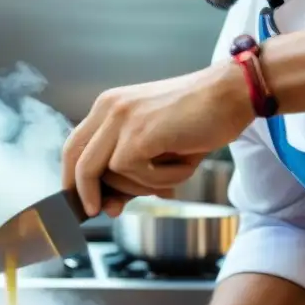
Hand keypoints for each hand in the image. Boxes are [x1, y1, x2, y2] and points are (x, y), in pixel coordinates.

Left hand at [63, 61, 252, 216]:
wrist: (232, 93)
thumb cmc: (199, 118)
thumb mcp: (157, 147)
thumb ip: (131, 173)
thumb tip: (110, 207)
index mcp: (109, 106)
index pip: (74, 147)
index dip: (73, 179)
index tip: (84, 202)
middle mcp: (109, 108)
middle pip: (77, 163)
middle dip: (88, 194)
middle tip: (107, 211)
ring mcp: (122, 120)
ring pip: (108, 175)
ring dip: (142, 186)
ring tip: (173, 173)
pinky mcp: (138, 134)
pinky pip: (135, 175)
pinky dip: (161, 179)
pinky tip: (183, 162)